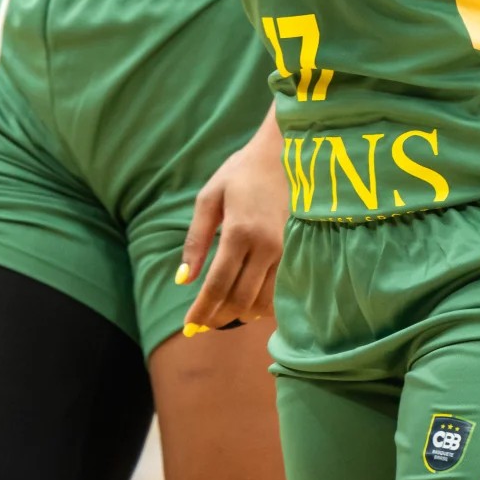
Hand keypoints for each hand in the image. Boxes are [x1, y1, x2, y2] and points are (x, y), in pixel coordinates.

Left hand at [178, 129, 286, 334]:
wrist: (286, 154)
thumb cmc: (241, 173)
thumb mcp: (209, 199)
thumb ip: (196, 241)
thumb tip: (183, 279)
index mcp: (240, 232)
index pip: (217, 285)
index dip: (201, 310)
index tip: (187, 326)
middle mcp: (266, 247)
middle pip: (240, 300)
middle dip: (218, 318)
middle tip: (201, 324)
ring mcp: (285, 252)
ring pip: (262, 301)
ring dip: (239, 315)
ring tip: (221, 316)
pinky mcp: (296, 253)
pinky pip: (278, 291)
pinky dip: (261, 305)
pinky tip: (247, 304)